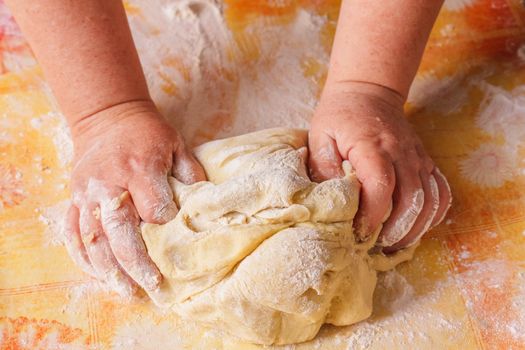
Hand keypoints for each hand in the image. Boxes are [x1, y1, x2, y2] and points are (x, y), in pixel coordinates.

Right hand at [62, 100, 205, 296]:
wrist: (107, 115)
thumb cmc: (148, 133)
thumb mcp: (176, 145)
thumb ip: (190, 175)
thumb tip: (205, 206)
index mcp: (139, 169)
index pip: (154, 210)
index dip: (167, 227)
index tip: (177, 238)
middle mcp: (109, 183)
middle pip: (120, 233)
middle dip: (137, 264)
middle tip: (153, 286)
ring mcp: (86, 192)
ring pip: (93, 238)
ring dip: (109, 270)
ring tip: (126, 291)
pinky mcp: (73, 197)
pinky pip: (72, 232)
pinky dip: (83, 257)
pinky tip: (98, 275)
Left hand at [308, 81, 450, 251]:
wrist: (368, 91)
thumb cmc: (340, 115)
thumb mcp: (320, 134)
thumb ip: (323, 166)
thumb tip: (332, 199)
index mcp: (373, 146)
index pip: (381, 186)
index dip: (373, 215)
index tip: (360, 232)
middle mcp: (401, 153)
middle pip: (411, 198)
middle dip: (396, 229)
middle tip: (377, 245)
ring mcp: (417, 157)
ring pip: (430, 199)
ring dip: (416, 227)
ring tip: (395, 243)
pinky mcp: (424, 161)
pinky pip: (440, 191)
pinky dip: (434, 213)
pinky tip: (418, 227)